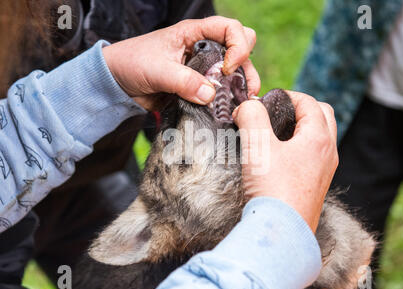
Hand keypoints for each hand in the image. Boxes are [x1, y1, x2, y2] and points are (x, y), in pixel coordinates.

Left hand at [103, 16, 259, 109]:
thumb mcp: (157, 70)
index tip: (227, 68)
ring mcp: (204, 68)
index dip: (237, 46)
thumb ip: (183, 81)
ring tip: (242, 101)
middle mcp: (204, 48)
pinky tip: (231, 108)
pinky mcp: (200, 87)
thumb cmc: (132, 63)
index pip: (230, 28)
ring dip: (242, 84)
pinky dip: (229, 98)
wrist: (118, 84)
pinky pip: (222, 90)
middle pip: (241, 47)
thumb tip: (210, 95)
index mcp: (194, 33)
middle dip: (246, 66)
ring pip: (235, 70)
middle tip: (242, 87)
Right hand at [233, 91, 337, 231]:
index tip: (266, 102)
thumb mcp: (257, 146)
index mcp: (319, 138)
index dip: (287, 96)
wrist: (282, 233)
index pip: (309, 102)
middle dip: (301, 108)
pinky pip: (315, 157)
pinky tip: (280, 159)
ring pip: (320, 138)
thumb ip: (251, 117)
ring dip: (302, 128)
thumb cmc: (273, 189)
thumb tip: (247, 107)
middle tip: (276, 113)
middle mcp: (328, 154)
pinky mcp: (316, 187)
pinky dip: (301, 148)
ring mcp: (324, 172)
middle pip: (323, 116)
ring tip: (276, 134)